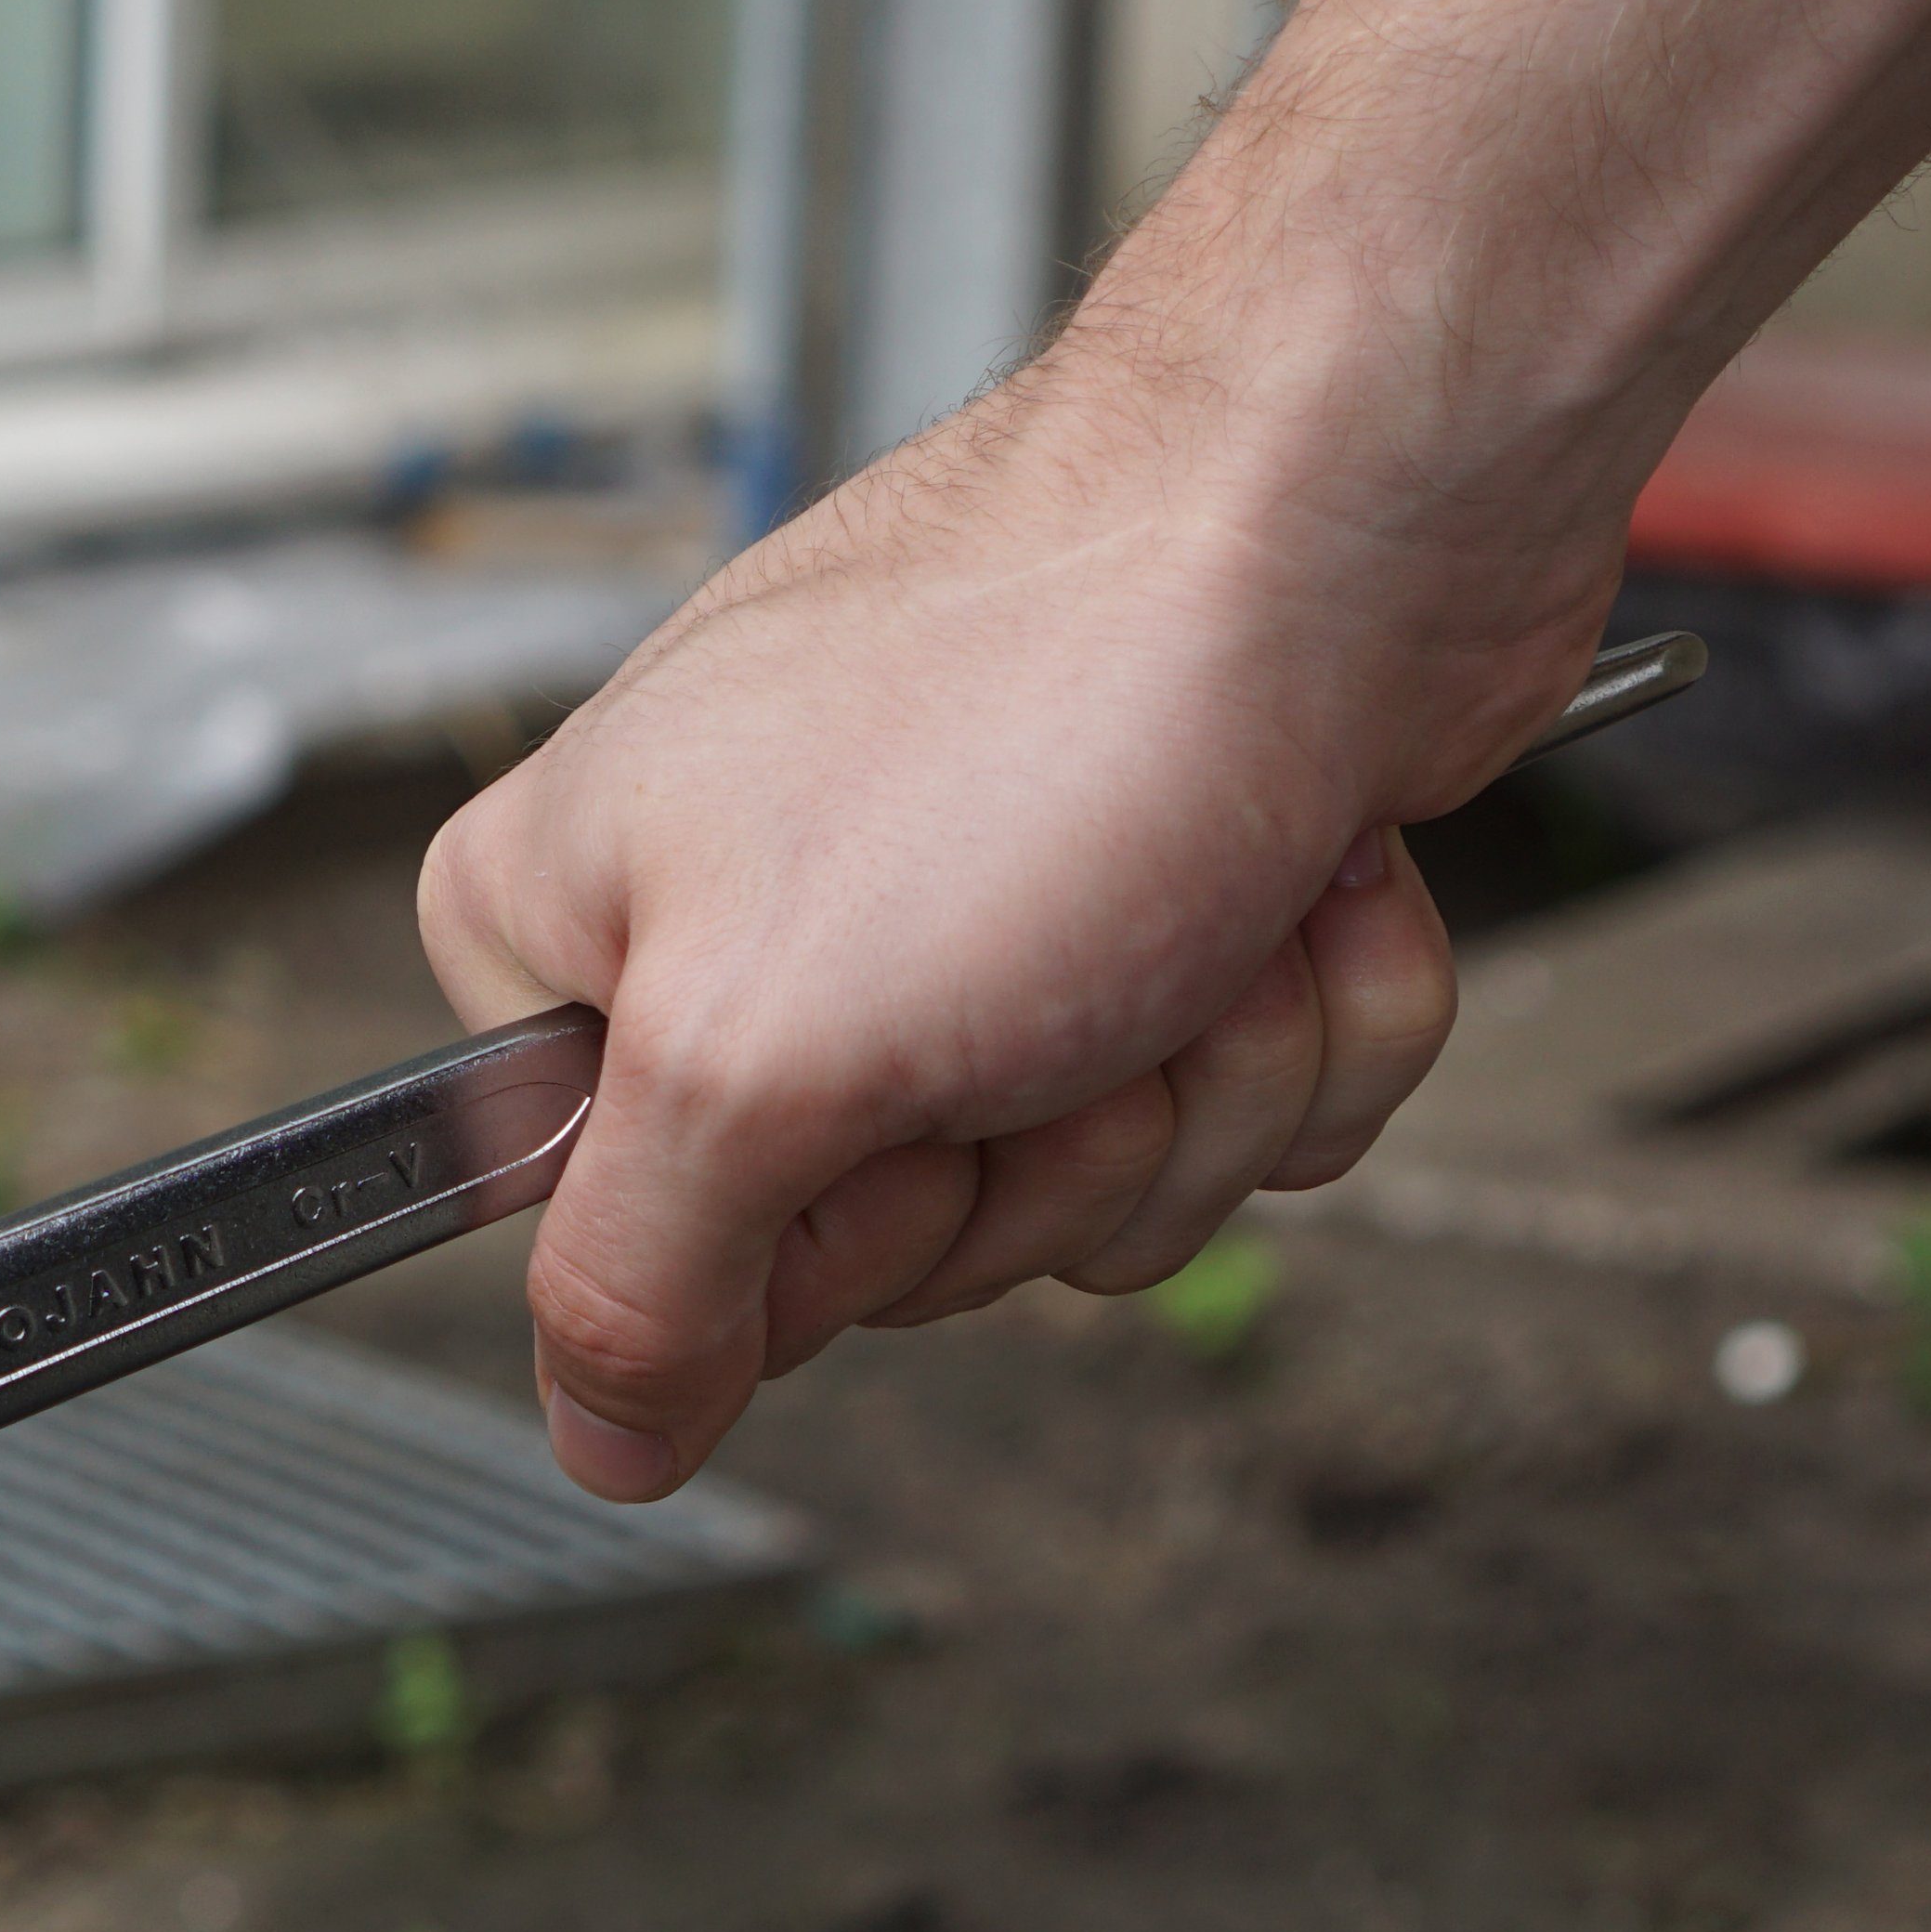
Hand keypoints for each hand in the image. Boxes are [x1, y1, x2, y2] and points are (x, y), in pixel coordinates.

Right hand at [415, 360, 1606, 1499]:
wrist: (1351, 496)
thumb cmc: (1044, 696)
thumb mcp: (758, 1052)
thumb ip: (635, 1274)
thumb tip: (590, 1435)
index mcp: (578, 925)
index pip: (646, 1254)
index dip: (806, 1231)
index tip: (865, 1104)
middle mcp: (754, 919)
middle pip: (891, 1242)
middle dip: (1041, 1143)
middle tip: (1052, 982)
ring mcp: (967, 916)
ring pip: (1087, 1185)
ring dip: (1193, 1077)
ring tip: (1190, 905)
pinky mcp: (1157, 910)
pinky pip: (1236, 1107)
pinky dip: (1304, 1019)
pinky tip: (1295, 879)